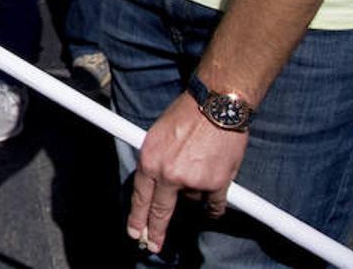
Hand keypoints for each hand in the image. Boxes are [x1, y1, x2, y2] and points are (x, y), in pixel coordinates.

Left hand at [127, 94, 248, 253]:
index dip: (137, 218)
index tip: (135, 233)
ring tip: (198, 167)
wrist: (214, 107)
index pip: (140, 198)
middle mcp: (168, 175)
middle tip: (152, 245)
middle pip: (159, 212)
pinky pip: (213, 206)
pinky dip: (213, 205)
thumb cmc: (185, 116)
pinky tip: (213, 197)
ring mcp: (193, 182)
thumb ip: (155, 162)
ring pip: (190, 201)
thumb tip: (155, 183)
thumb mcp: (156, 136)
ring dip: (193, 192)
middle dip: (155, 231)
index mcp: (149, 161)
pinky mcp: (216, 184)